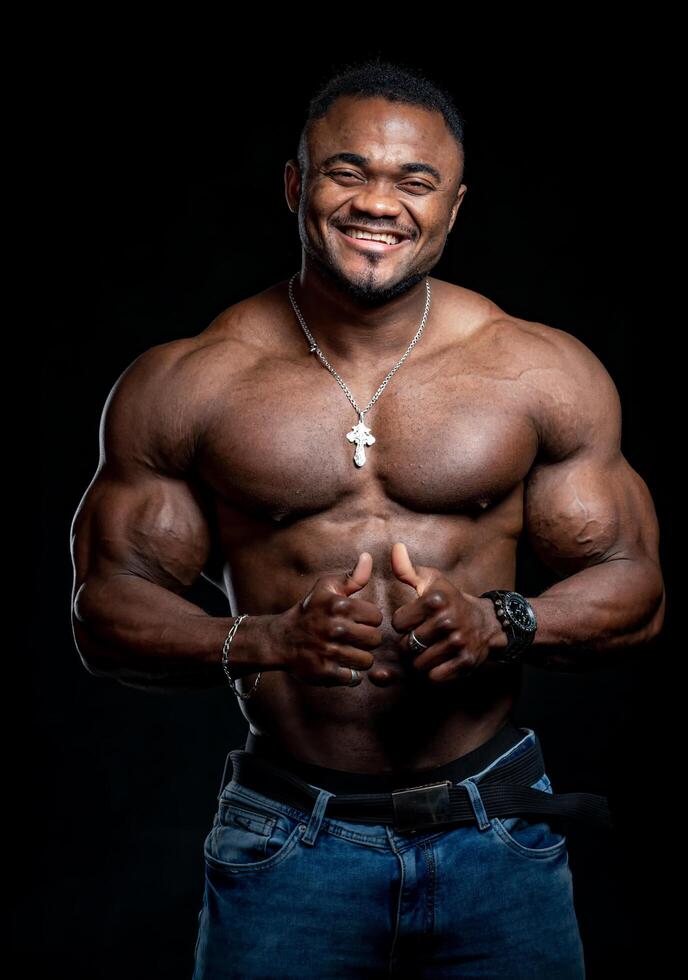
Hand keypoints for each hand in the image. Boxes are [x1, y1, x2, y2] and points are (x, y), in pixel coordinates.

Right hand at [270, 552, 382, 686]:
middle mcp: (335, 628)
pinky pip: (354, 678)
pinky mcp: (325, 673)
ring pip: (367, 660)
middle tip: (353, 638)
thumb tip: (368, 558)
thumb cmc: (309, 611)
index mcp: (339, 606)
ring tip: (348, 652)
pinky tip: (341, 665)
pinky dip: (350, 675)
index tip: (357, 621)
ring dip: (360, 658)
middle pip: (375, 640)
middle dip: (367, 640)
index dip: (369, 620)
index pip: (376, 617)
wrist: (281, 639)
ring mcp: (329, 652)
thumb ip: (352, 577)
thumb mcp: (326, 588)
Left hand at [390, 542, 491, 682]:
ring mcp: (458, 642)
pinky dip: (435, 673)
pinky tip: (442, 661)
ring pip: (419, 664)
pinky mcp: (466, 662)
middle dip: (410, 645)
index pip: (398, 623)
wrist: (489, 623)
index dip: (404, 624)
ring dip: (421, 660)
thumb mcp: (431, 582)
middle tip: (423, 637)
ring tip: (431, 649)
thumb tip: (395, 547)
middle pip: (406, 646)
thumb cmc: (451, 601)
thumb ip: (407, 569)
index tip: (415, 620)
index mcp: (435, 599)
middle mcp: (448, 620)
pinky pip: (435, 677)